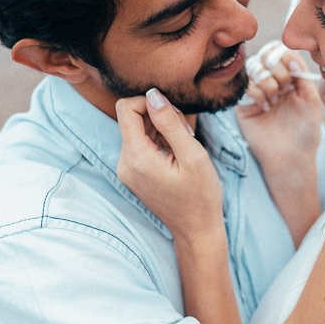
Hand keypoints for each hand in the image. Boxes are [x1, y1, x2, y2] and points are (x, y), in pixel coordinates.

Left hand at [116, 89, 223, 240]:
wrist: (196, 229)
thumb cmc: (200, 195)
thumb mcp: (192, 155)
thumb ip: (171, 122)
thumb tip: (154, 95)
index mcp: (136, 157)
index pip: (125, 109)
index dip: (149, 101)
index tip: (173, 113)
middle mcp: (124, 163)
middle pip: (131, 118)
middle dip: (159, 116)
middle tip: (184, 132)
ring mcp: (127, 169)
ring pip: (138, 130)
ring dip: (161, 129)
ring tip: (183, 145)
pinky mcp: (133, 173)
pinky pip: (141, 144)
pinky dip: (159, 141)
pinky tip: (177, 154)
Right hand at [236, 40, 321, 158]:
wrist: (291, 157)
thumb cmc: (305, 131)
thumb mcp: (312, 101)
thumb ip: (303, 76)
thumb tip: (291, 57)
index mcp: (290, 78)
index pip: (281, 52)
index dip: (284, 56)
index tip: (292, 73)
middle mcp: (272, 82)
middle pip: (266, 56)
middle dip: (277, 70)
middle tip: (285, 89)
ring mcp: (257, 91)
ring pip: (254, 68)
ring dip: (268, 82)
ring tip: (275, 101)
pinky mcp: (244, 104)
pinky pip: (245, 85)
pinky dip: (257, 92)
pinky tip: (265, 107)